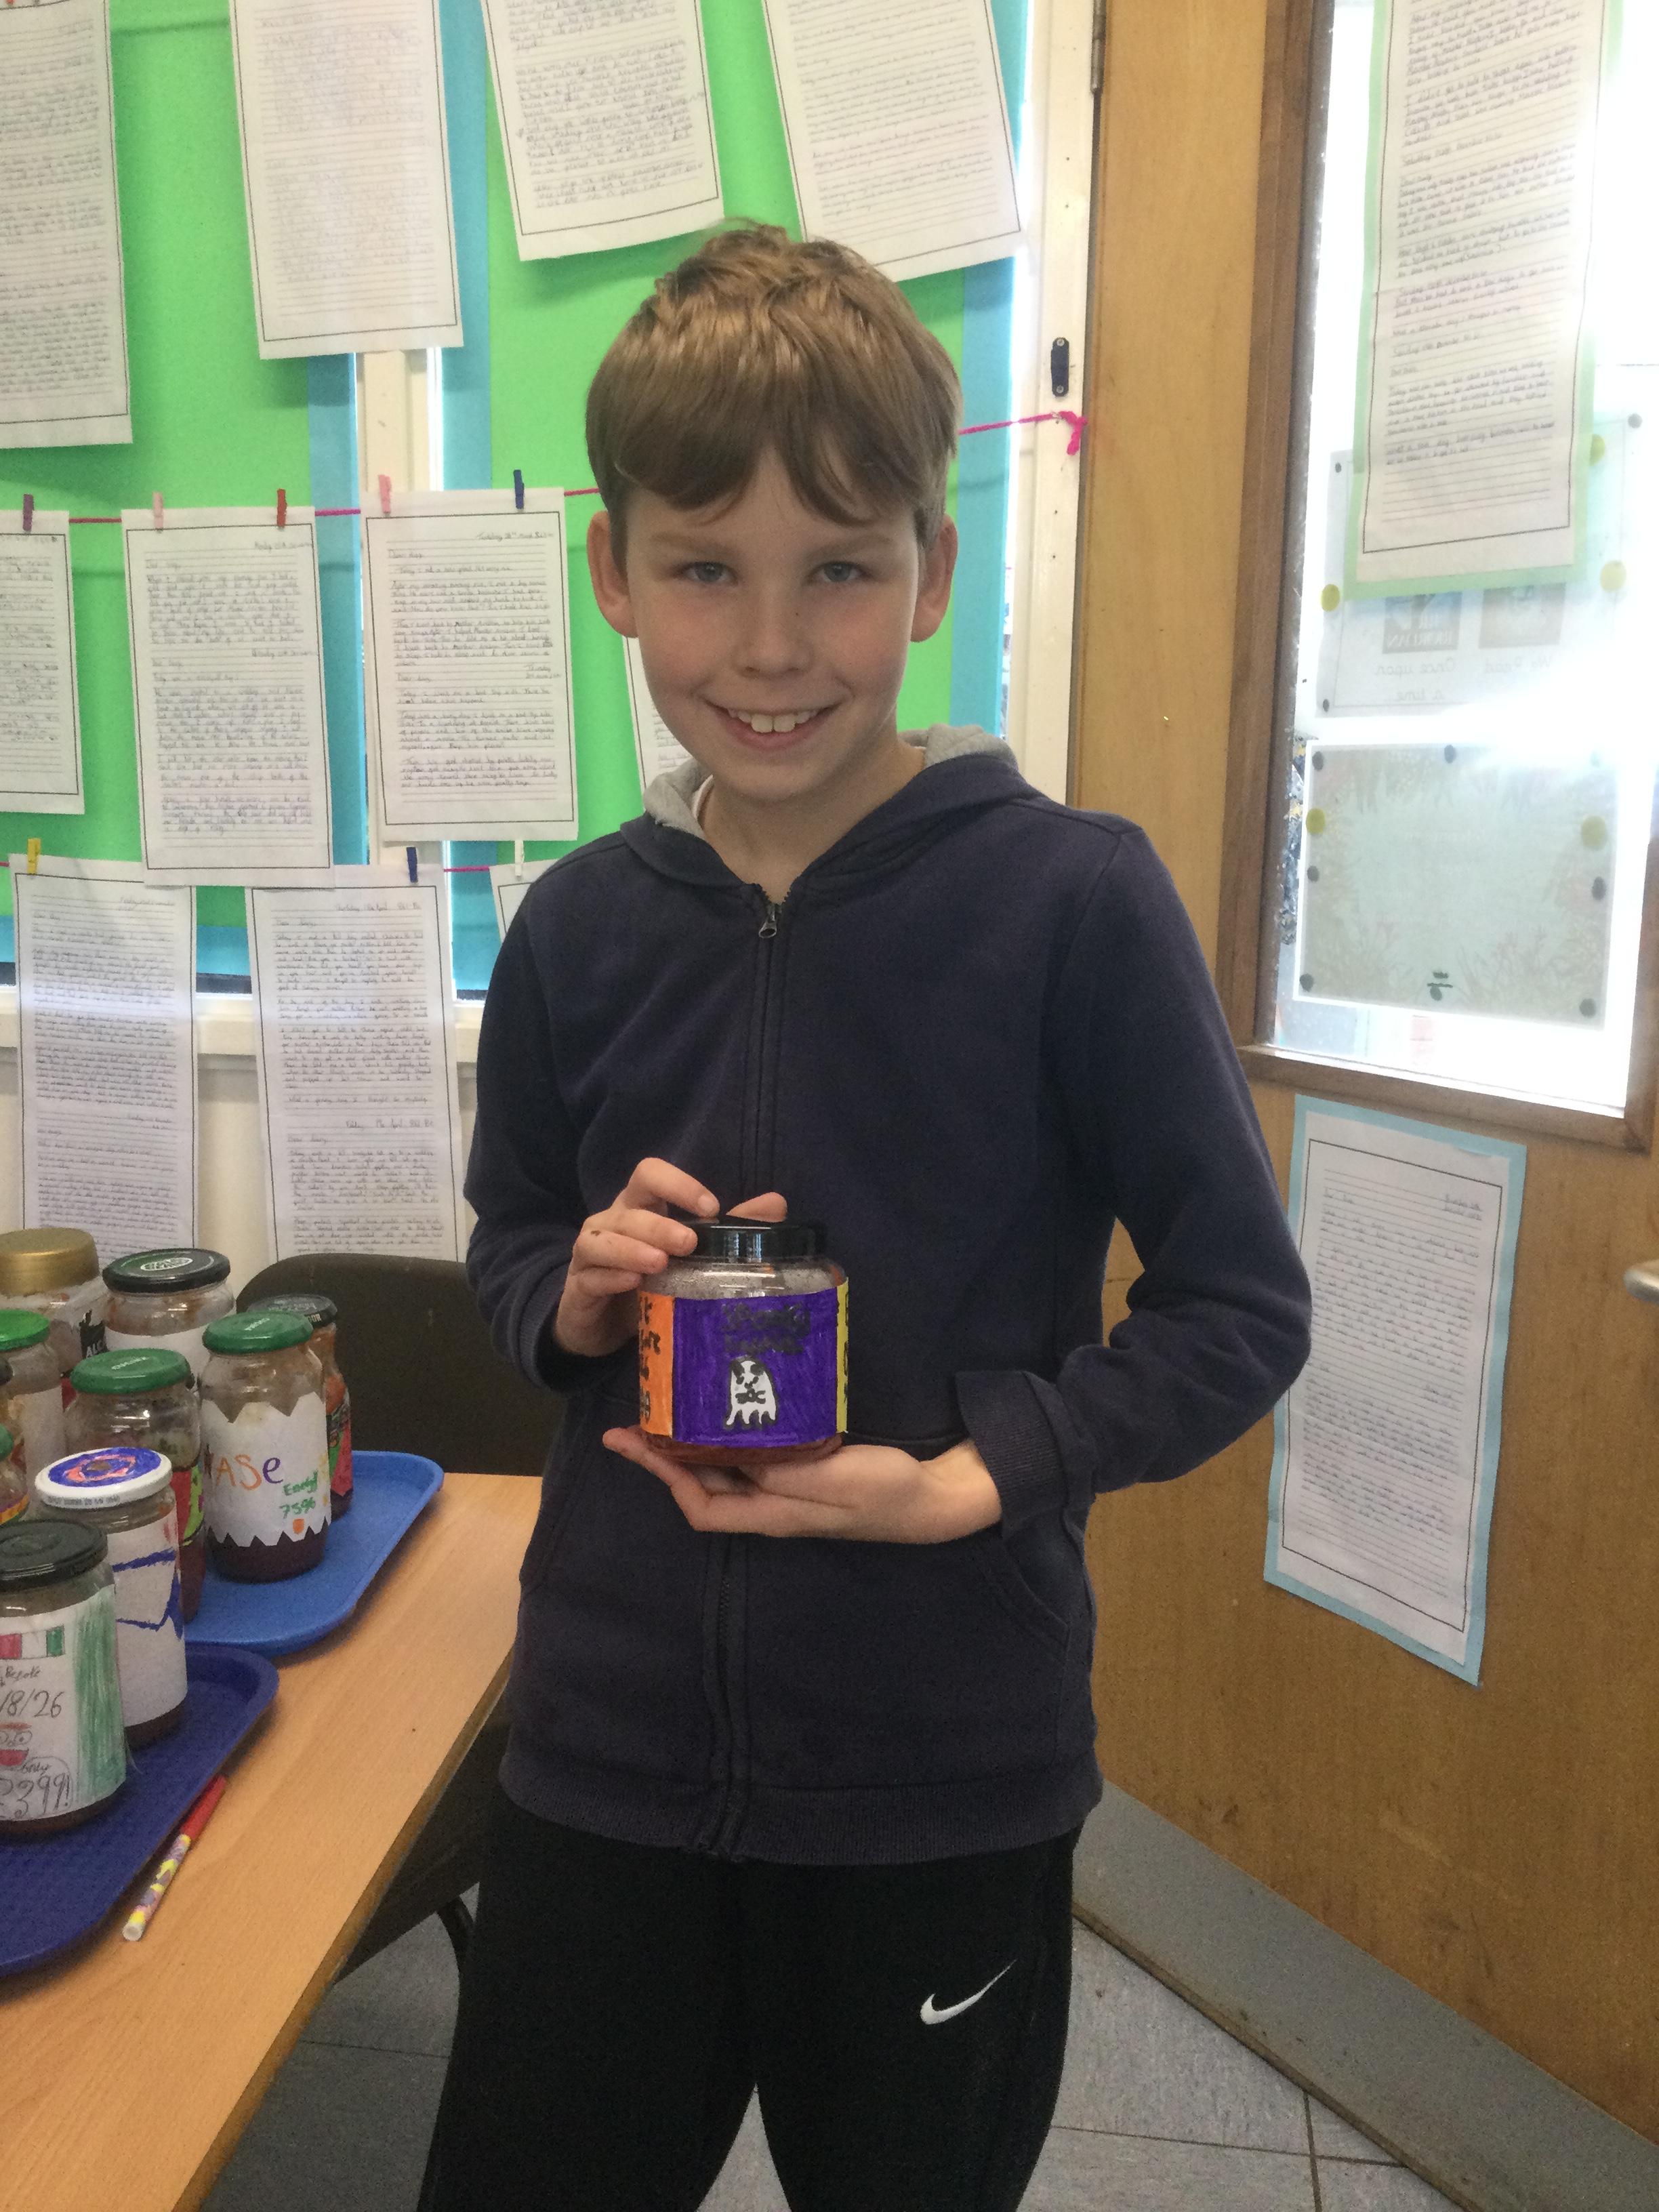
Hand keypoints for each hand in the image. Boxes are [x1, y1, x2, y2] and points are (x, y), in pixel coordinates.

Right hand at [553, 1160, 784, 1359]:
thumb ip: (732, 1230)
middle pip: (629, 1207)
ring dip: (630, 1248)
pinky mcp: (579, 1287)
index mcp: (640, 1207)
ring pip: (601, 1239)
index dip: (678, 1184)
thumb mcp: (691, 1258)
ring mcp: (590, 1253)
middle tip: (690, 1244)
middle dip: (659, 1223)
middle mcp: (611, 1222)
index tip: (712, 1207)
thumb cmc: (650, 1283)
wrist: (602, 1326)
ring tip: (660, 1264)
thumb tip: (777, 1203)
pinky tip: (632, 1283)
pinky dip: (610, 1277)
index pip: (650, 1175)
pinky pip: (589, 1276)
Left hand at [601, 1428, 1003, 1543]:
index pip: (700, 1505)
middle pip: (702, 1486)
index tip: (635, 1442)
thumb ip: (783, 1469)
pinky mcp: (803, 1471)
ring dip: (691, 1443)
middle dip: (664, 1455)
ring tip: (668, 1408)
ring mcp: (786, 1490)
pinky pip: (751, 1455)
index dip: (664, 1477)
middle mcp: (769, 1505)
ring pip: (723, 1470)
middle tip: (634, 1418)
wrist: (930, 1498)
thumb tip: (730, 1455)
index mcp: (771, 1513)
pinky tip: (726, 1409)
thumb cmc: (883, 1492)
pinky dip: (726, 1435)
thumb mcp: (832, 1480)